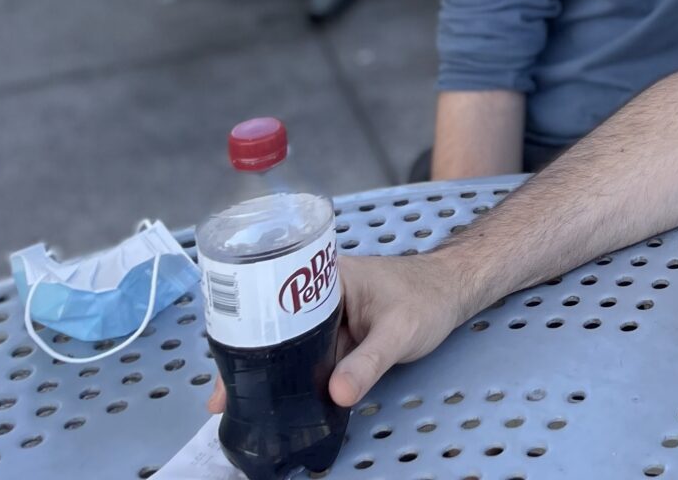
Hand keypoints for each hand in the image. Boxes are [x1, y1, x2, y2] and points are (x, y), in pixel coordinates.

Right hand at [204, 255, 468, 414]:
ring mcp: (328, 312)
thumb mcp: (400, 331)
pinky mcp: (338, 331)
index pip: (274, 301)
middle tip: (222, 397)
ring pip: (289, 342)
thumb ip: (370, 362)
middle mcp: (319, 291)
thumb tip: (336, 394)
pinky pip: (308, 352)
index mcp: (328, 276)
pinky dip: (292, 372)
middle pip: (274, 325)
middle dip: (248, 358)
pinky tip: (278, 396)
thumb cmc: (429, 299)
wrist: (455, 292)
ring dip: (268, 368)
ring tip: (237, 402)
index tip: (227, 366)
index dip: (247, 333)